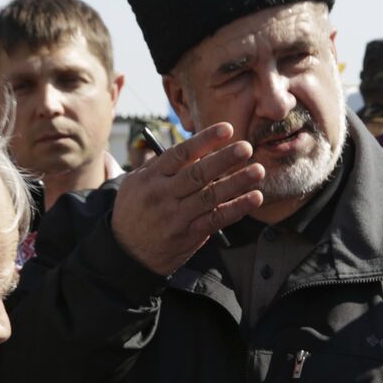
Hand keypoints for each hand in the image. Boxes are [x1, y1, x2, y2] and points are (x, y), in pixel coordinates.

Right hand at [110, 122, 263, 275]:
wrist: (125, 254)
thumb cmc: (134, 211)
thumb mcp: (135, 183)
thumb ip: (160, 165)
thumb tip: (194, 147)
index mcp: (151, 177)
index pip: (180, 154)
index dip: (205, 140)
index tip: (227, 129)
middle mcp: (163, 195)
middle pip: (198, 174)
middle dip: (224, 159)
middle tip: (246, 147)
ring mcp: (176, 217)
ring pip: (210, 197)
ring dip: (236, 183)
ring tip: (257, 170)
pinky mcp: (188, 235)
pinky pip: (216, 220)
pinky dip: (236, 209)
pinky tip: (253, 198)